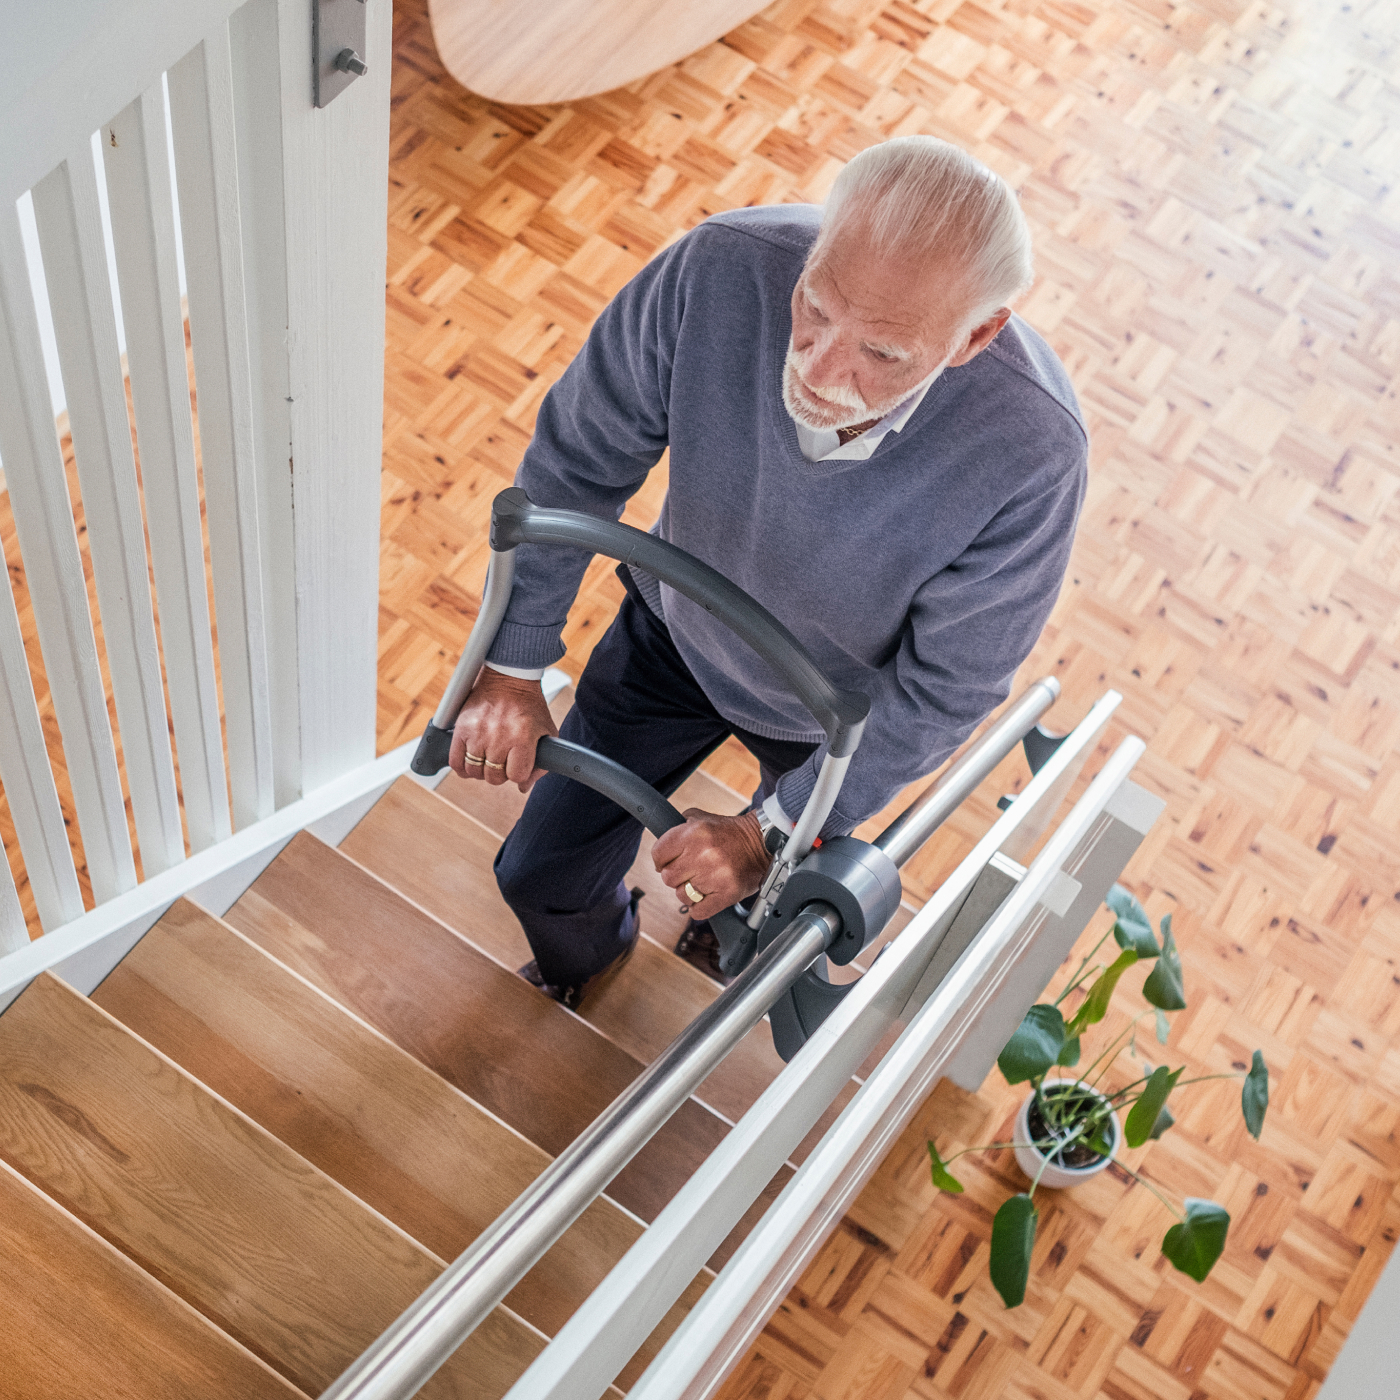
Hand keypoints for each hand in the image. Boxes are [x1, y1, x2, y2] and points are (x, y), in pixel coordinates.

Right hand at [449, 669, 557, 790]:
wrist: (509, 677)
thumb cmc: (529, 706)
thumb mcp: (546, 732)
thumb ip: (541, 763)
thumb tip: (523, 787)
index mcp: (523, 738)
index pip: (516, 776)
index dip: (518, 774)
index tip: (518, 764)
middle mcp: (499, 737)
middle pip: (494, 777)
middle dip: (500, 773)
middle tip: (502, 760)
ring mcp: (478, 732)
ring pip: (474, 771)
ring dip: (481, 770)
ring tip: (487, 758)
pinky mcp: (461, 727)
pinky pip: (455, 761)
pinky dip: (462, 767)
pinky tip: (470, 761)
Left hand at [652, 809, 771, 918]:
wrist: (761, 842)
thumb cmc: (730, 832)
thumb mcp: (701, 818)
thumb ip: (678, 826)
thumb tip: (661, 846)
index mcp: (693, 833)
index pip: (658, 854)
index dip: (661, 860)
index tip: (668, 862)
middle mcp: (703, 854)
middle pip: (668, 877)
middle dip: (676, 876)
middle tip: (689, 871)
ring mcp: (715, 876)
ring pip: (682, 896)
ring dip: (689, 892)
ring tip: (701, 882)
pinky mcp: (727, 893)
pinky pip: (698, 911)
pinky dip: (700, 907)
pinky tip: (707, 895)